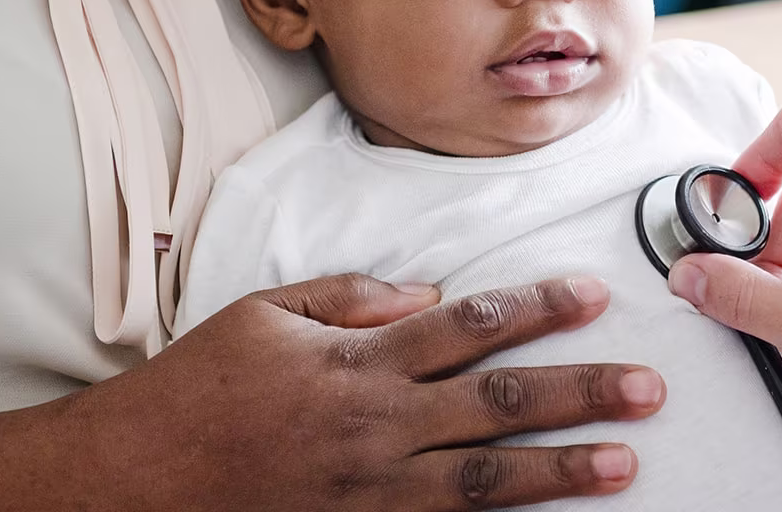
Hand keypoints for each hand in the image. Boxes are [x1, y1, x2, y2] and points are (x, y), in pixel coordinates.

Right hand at [0, 275, 665, 510]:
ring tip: (623, 462)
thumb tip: (425, 292)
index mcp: (357, 359)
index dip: (537, 307)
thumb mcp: (264, 314)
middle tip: (649, 388)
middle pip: (499, 402)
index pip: (468, 323)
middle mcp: (376, 424)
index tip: (593, 296)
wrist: (132, 478)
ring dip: (561, 469)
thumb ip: (349, 297)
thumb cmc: (197, 388)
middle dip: (580, 391)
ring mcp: (371, 489)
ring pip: (486, 477)